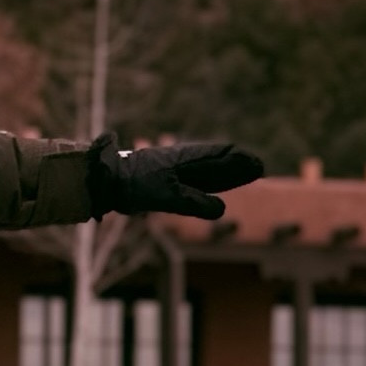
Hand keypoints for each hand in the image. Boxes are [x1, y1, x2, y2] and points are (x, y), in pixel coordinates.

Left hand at [85, 133, 262, 220]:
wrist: (106, 180)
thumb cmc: (134, 185)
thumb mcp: (166, 197)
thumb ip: (194, 203)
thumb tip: (221, 210)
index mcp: (185, 158)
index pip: (219, 155)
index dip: (239, 161)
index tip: (257, 165)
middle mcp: (182, 160)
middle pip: (216, 162)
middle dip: (237, 165)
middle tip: (259, 168)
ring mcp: (174, 169)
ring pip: (206, 170)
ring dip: (226, 172)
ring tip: (244, 173)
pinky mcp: (166, 179)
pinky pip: (194, 179)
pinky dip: (209, 180)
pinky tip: (212, 186)